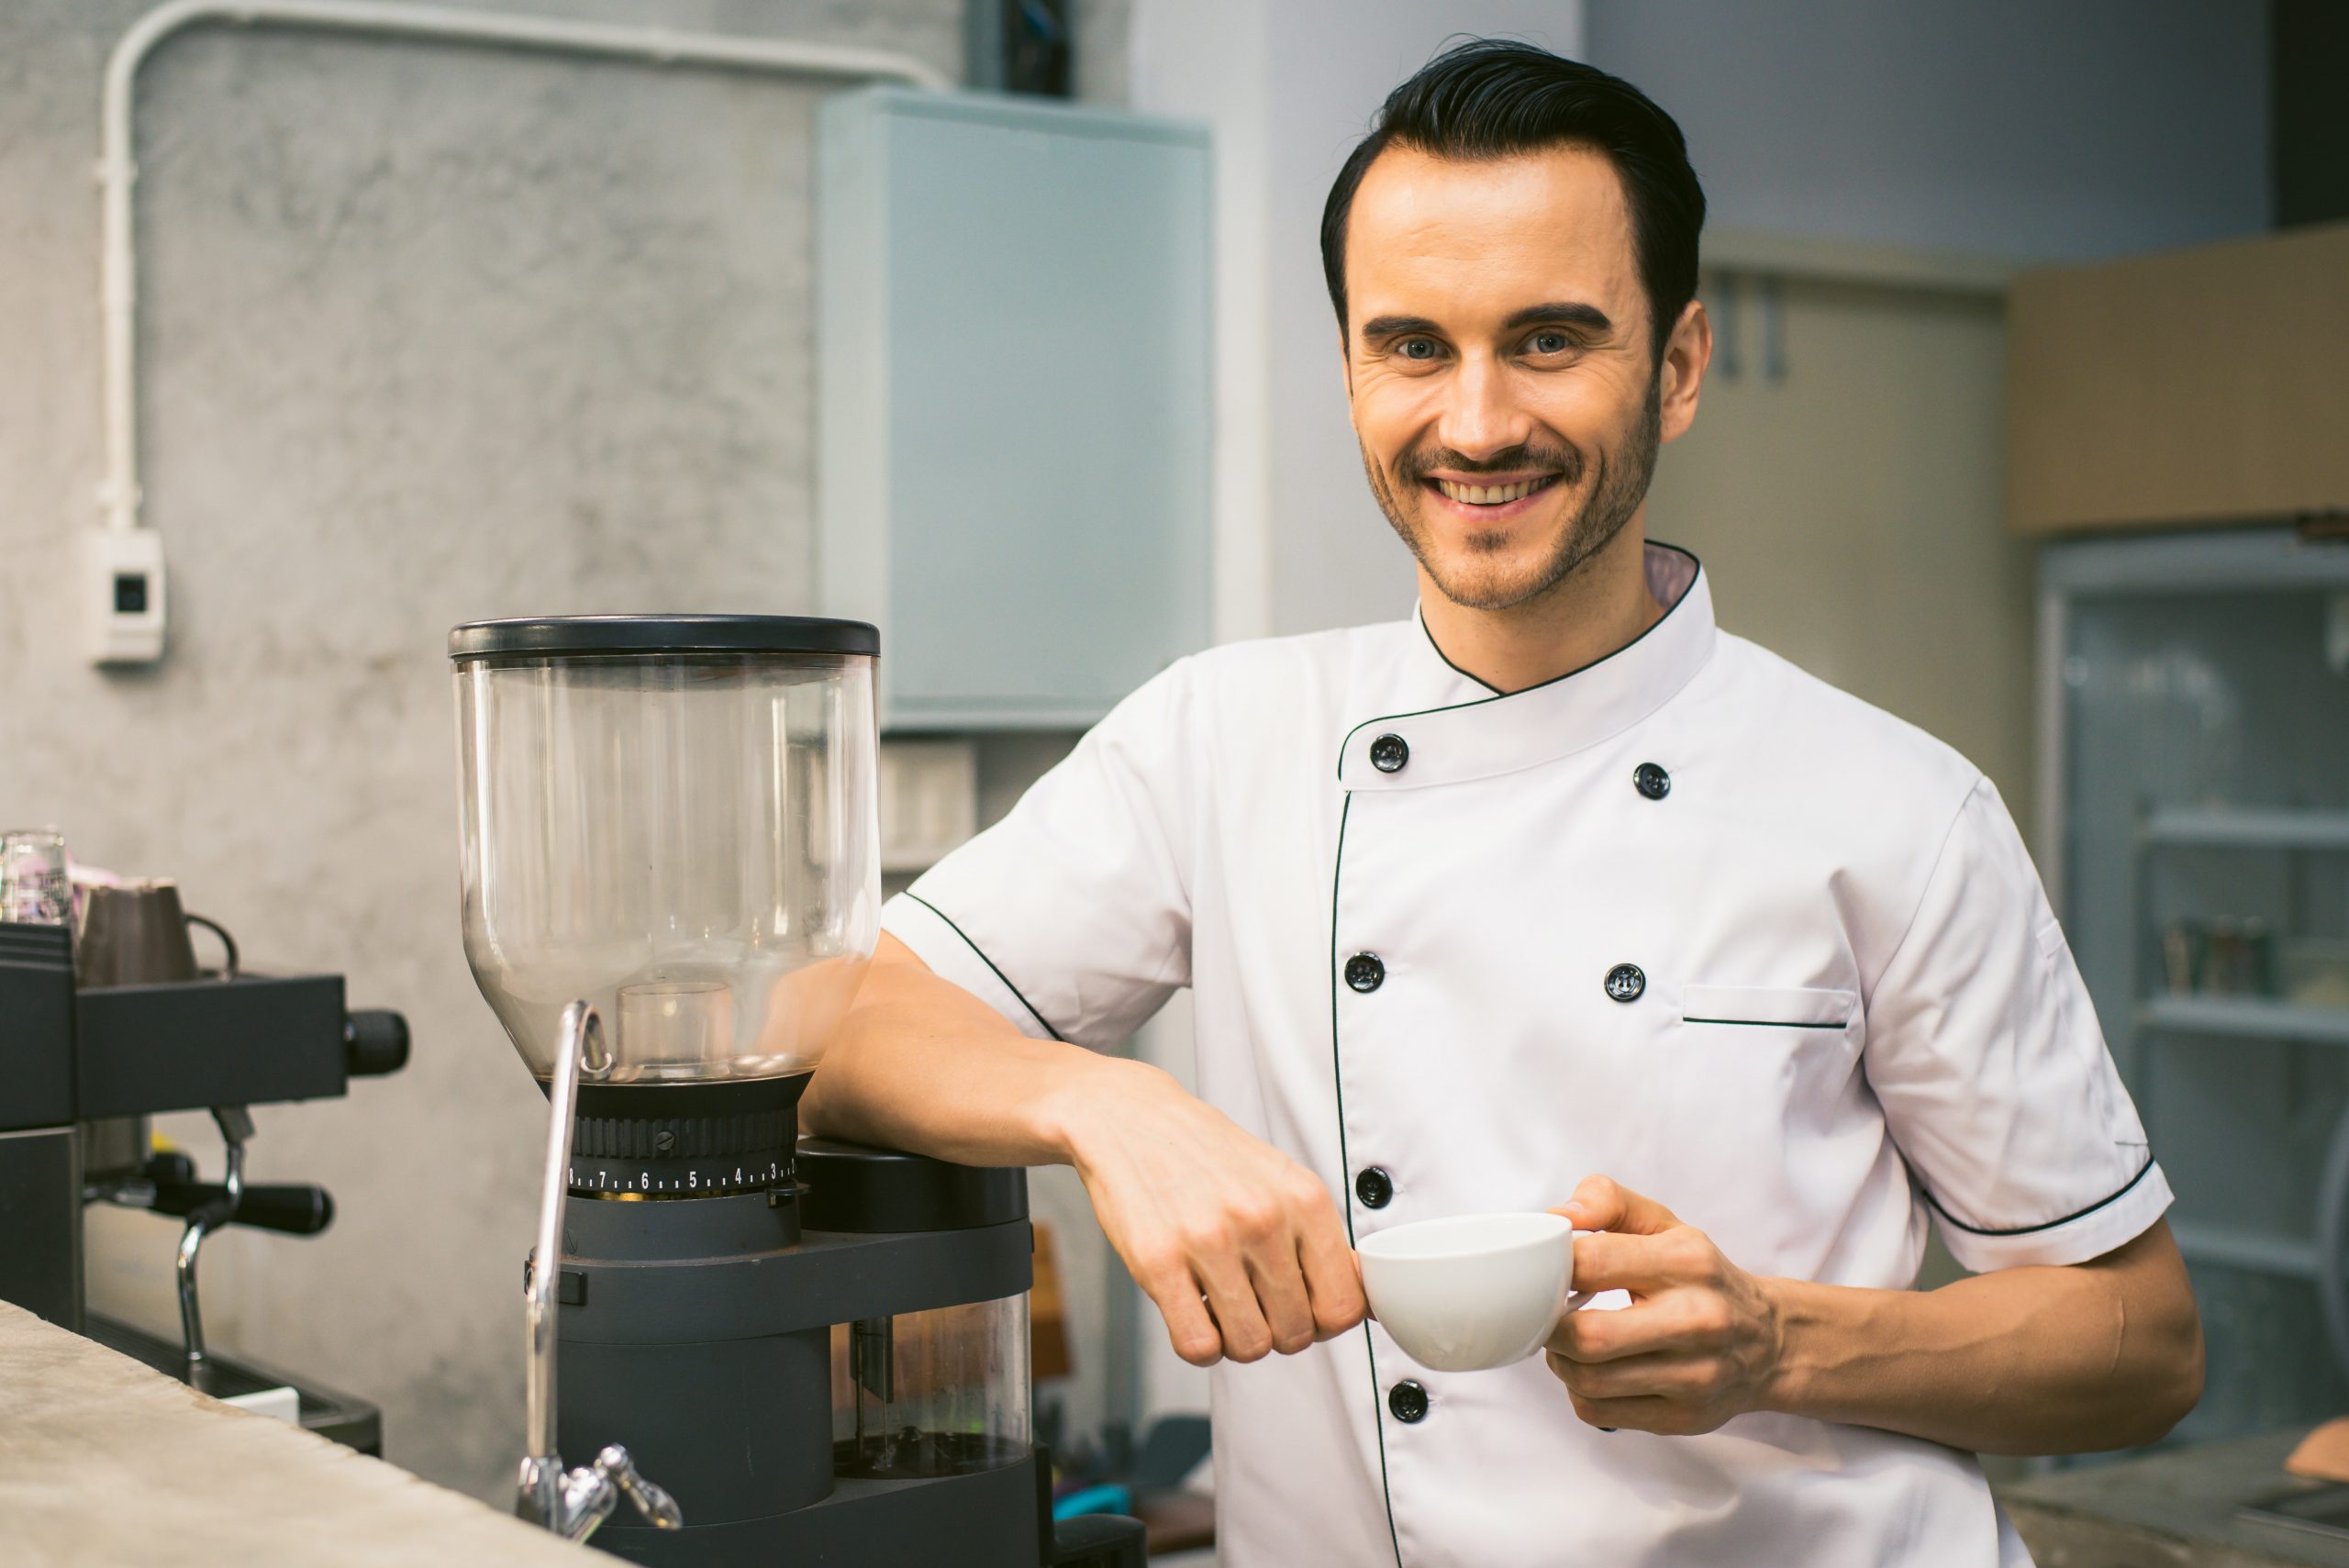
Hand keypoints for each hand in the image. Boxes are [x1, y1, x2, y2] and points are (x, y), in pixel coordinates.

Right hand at [1049, 1058, 1365, 1366]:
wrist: (1131, 1119)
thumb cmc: (1205, 1154)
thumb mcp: (1279, 1178)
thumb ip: (1316, 1237)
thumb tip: (1357, 1299)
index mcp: (1303, 1198)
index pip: (1344, 1304)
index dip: (1326, 1322)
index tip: (1308, 1314)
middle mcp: (1262, 1219)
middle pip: (1298, 1332)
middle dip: (1278, 1333)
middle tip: (1256, 1309)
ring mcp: (1210, 1241)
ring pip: (1250, 1346)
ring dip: (1237, 1341)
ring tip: (1222, 1311)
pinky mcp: (1158, 1261)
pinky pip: (1198, 1345)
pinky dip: (1200, 1345)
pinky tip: (1193, 1314)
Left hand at [1542, 1175, 1784, 1435]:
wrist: (1771, 1342)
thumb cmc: (1702, 1278)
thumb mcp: (1664, 1225)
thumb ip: (1608, 1202)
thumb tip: (1557, 1217)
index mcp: (1687, 1261)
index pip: (1592, 1262)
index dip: (1550, 1266)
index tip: (1544, 1269)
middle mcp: (1697, 1319)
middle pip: (1587, 1336)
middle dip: (1550, 1325)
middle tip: (1550, 1313)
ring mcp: (1694, 1375)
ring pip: (1587, 1380)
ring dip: (1560, 1360)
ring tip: (1569, 1340)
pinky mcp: (1682, 1417)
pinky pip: (1597, 1411)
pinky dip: (1578, 1391)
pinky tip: (1592, 1370)